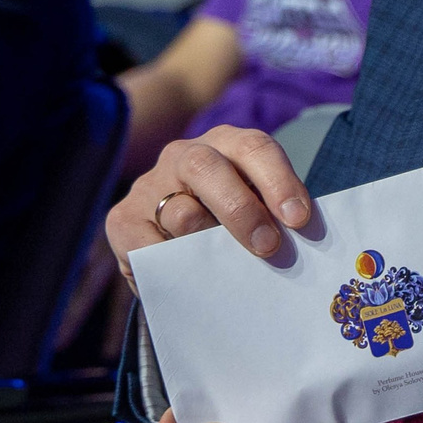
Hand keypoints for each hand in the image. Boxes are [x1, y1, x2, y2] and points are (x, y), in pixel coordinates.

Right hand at [107, 124, 313, 280]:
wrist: (176, 249)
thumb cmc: (231, 227)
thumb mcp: (256, 212)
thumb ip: (274, 219)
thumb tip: (299, 244)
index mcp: (226, 144)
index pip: (254, 147)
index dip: (279, 181)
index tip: (300, 221)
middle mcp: (184, 155)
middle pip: (208, 168)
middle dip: (241, 209)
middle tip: (268, 247)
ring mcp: (149, 186)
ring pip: (181, 213)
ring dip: (208, 243)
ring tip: (226, 268)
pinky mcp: (122, 220)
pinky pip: (148, 246)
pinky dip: (173, 265)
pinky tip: (191, 277)